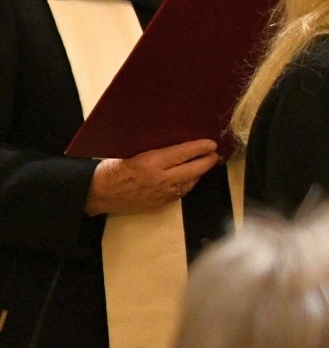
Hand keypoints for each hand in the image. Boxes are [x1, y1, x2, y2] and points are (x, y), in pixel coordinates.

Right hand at [84, 139, 218, 215]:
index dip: (201, 147)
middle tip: (215, 154)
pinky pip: (180, 193)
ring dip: (198, 173)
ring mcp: (161, 194)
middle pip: (193, 170)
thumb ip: (155, 150)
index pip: (184, 153)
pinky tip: (189, 178)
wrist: (95, 193)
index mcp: (152, 162)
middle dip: (207, 161)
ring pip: (189, 183)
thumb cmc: (109, 168)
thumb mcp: (131, 152)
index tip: (212, 143)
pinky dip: (187, 184)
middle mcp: (160, 179)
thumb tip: (176, 143)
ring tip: (204, 164)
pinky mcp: (158, 205)